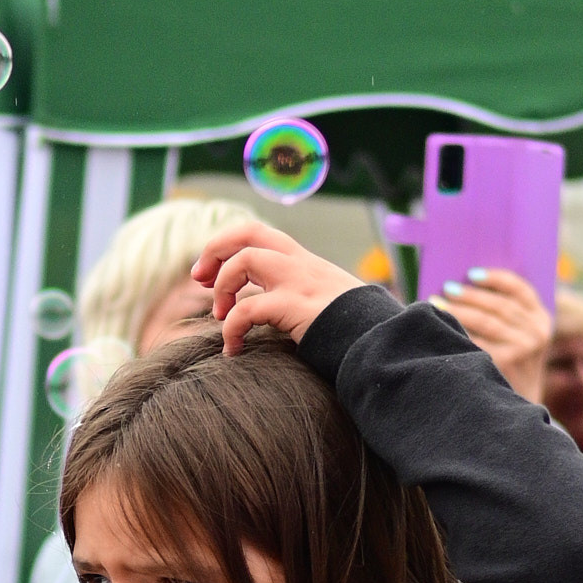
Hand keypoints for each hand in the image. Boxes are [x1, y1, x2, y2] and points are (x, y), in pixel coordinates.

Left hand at [191, 221, 357, 355]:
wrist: (382, 341)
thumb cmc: (358, 329)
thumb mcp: (330, 302)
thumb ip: (305, 297)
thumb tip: (279, 312)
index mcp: (305, 262)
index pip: (259, 235)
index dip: (226, 246)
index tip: (208, 273)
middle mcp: (300, 264)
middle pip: (247, 232)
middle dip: (214, 251)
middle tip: (199, 280)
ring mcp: (298, 283)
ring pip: (244, 261)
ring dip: (223, 288)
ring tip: (221, 317)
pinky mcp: (295, 307)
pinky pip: (247, 310)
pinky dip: (231, 329)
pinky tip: (233, 349)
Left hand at [432, 267, 551, 400]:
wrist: (519, 404)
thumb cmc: (511, 363)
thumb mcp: (521, 338)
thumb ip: (506, 315)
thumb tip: (463, 285)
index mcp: (542, 318)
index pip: (520, 289)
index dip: (495, 278)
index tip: (471, 273)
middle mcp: (537, 332)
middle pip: (498, 305)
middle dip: (469, 295)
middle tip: (446, 287)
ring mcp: (524, 348)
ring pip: (486, 320)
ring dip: (458, 309)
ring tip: (436, 303)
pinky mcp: (507, 362)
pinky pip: (476, 340)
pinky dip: (457, 330)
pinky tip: (441, 326)